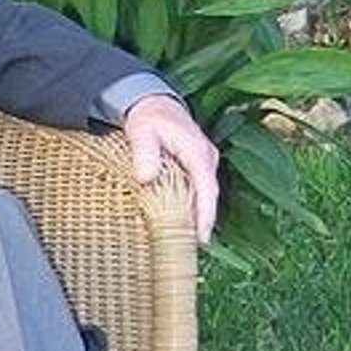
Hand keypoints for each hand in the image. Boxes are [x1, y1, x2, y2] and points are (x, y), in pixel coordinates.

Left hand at [122, 94, 219, 243]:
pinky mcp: (197, 167)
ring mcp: (204, 163)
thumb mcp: (141, 131)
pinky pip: (199, 191)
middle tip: (191, 249)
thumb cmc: (146, 117)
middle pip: (209, 196)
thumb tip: (147, 177)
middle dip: (203, 223)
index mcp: (197, 151)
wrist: (151, 102)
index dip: (205, 214)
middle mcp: (206, 158)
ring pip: (205, 195)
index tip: (201, 237)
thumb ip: (144, 153)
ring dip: (198, 217)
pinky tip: (184, 225)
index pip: (206, 188)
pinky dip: (193, 207)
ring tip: (188, 244)